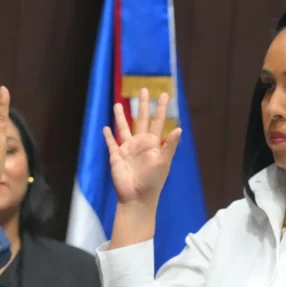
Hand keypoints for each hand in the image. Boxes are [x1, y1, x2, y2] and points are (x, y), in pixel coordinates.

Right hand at [103, 87, 181, 206]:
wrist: (136, 197)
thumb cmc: (152, 181)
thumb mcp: (163, 162)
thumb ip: (169, 145)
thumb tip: (180, 128)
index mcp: (153, 143)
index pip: (158, 121)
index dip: (161, 108)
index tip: (164, 94)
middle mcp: (141, 143)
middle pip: (141, 119)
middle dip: (143, 105)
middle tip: (143, 89)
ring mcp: (128, 149)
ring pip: (124, 128)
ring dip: (120, 116)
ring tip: (118, 103)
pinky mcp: (116, 156)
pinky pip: (111, 143)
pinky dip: (108, 136)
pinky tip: (105, 127)